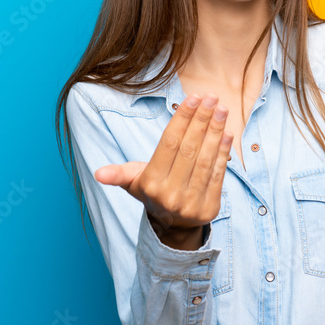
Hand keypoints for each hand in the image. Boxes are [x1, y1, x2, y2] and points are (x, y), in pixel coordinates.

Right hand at [94, 93, 231, 235]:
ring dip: (215, 131)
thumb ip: (117, 174)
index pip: (169, 144)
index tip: (193, 98)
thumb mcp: (132, 182)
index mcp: (151, 183)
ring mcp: (191, 202)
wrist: (172, 226)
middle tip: (211, 97)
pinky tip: (227, 132)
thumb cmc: (152, 192)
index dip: (182, 119)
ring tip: (221, 109)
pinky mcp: (209, 207)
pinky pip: (218, 174)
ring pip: (205, 160)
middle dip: (201, 120)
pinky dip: (224, 152)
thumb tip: (98, 174)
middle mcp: (170, 194)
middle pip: (189, 149)